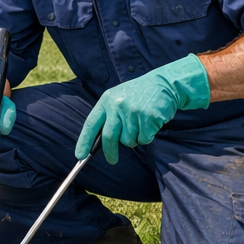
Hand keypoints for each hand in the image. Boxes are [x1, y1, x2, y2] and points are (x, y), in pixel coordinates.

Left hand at [76, 54, 209, 163]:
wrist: (164, 84)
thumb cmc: (138, 95)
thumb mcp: (118, 98)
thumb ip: (108, 117)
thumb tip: (96, 143)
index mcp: (107, 100)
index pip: (91, 124)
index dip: (84, 141)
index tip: (80, 155)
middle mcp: (118, 105)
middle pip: (109, 137)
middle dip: (110, 152)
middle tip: (112, 160)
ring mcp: (133, 111)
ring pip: (129, 141)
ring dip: (135, 139)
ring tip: (141, 125)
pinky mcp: (148, 117)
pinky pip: (144, 139)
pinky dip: (147, 137)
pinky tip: (150, 123)